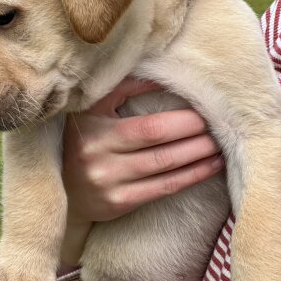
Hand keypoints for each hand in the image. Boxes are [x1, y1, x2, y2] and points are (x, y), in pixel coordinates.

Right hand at [60, 77, 223, 266]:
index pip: (147, 126)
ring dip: (197, 156)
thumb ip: (119, 90)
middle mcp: (98, 156)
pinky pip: (162, 189)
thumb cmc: (82, 142)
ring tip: (218, 146)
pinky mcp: (118, 203)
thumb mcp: (90, 112)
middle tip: (218, 126)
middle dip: (194, 136)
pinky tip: (208, 167)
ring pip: (164, 168)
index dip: (180, 121)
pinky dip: (189, 177)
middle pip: (158, 145)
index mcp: (92, 128)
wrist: (61, 189)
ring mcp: (108, 183)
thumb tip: (160, 77)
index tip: (202, 112)